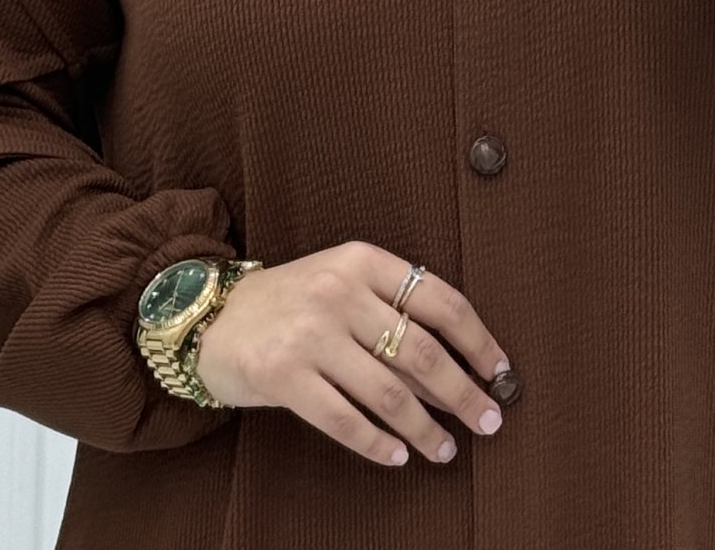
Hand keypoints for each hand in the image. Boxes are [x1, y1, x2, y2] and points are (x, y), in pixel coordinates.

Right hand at [193, 240, 509, 466]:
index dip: (478, 341)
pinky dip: (379, 445)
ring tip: (445, 450)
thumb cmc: (293, 301)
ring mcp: (308, 334)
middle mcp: (337, 291)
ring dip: (426, 430)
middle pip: (421, 351)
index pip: (439, 300)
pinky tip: (397, 455)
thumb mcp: (342, 283)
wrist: (213, 317)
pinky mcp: (282, 376)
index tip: (501, 373)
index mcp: (361, 260)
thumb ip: (392, 312)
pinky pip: (346, 420)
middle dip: (464, 393)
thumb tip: (459, 370)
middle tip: (489, 421)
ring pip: (389, 393)